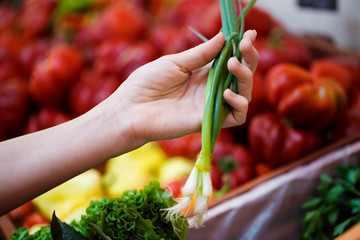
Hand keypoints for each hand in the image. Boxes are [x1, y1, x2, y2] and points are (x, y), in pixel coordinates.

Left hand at [108, 30, 258, 144]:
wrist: (131, 109)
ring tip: (233, 64)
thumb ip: (200, 54)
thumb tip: (223, 37)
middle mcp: (211, 88)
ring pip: (243, 93)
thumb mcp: (175, 62)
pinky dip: (239, 103)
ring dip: (245, 77)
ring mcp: (211, 105)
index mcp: (203, 72)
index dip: (242, 48)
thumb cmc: (147, 83)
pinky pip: (236, 116)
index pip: (231, 60)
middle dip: (249, 58)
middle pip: (241, 75)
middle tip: (246, 45)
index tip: (250, 34)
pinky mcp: (209, 120)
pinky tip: (227, 92)